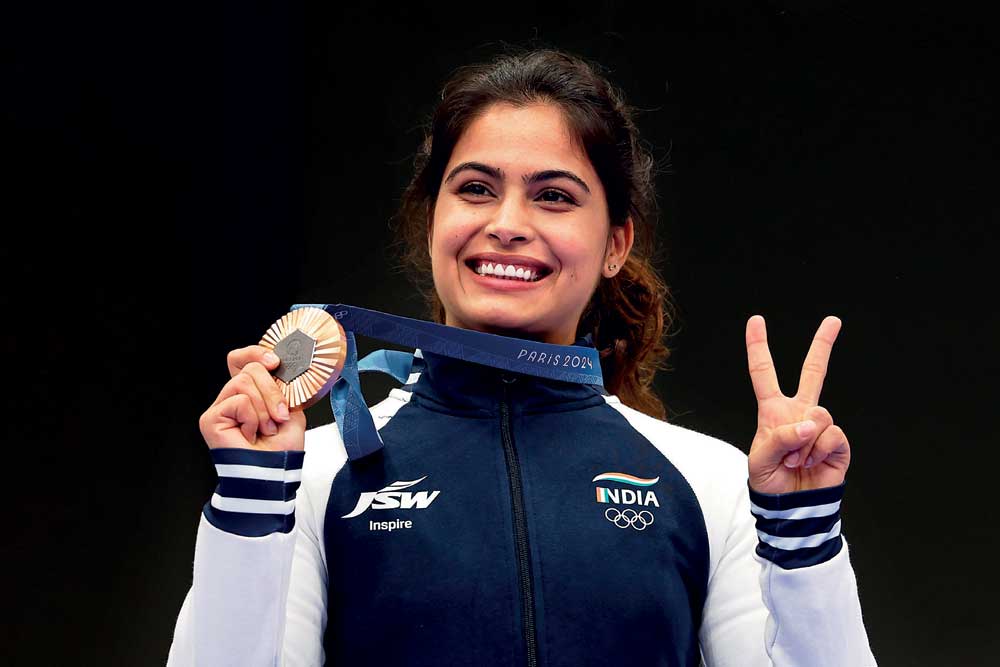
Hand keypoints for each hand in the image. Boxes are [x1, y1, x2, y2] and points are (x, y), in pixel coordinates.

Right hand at [198, 345, 305, 450]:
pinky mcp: (211, 418)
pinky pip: (239, 401)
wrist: (275, 472)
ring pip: (245, 382)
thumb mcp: (290, 408)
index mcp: (249, 392)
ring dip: (264, 408)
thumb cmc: (282, 447)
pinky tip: (250, 435)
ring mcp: (219, 407)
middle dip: (273, 392)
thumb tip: (278, 366)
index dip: (256, 353)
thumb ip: (281, 385)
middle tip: (279, 417)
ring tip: (265, 429)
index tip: (275, 362)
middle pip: (250, 368)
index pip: (242, 359)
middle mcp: (231, 397)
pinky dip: (253, 418)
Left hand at [745, 315, 850, 493]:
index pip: (764, 373)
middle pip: (813, 372)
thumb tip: (809, 425)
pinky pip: (831, 436)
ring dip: (803, 444)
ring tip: (795, 460)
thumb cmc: (770, 481)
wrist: (792, 506)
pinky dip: (819, 451)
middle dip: (823, 345)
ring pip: (819, 416)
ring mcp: (820, 426)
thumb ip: (779, 439)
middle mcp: (799, 413)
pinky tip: (812, 463)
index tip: (756, 321)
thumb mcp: (760, 459)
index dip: (759, 347)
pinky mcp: (837, 443)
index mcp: (773, 411)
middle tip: (833, 321)